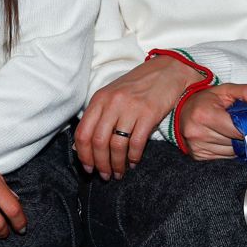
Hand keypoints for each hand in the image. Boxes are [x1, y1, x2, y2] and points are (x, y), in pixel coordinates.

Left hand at [76, 56, 206, 178]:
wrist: (166, 71)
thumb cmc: (137, 86)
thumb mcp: (111, 97)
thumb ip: (96, 118)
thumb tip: (80, 146)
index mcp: (99, 99)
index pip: (83, 132)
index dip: (84, 155)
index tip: (88, 167)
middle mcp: (112, 103)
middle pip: (98, 142)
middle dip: (100, 164)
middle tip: (104, 175)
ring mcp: (131, 108)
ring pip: (116, 145)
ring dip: (117, 164)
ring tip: (119, 173)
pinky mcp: (149, 113)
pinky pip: (137, 142)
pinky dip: (133, 157)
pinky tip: (133, 162)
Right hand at [176, 83, 246, 160]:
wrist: (182, 109)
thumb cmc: (207, 99)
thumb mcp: (227, 89)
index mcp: (204, 115)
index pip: (238, 130)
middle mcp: (198, 133)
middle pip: (236, 143)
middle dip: (242, 135)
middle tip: (238, 124)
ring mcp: (196, 147)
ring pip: (232, 152)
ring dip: (236, 143)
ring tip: (229, 130)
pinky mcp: (198, 156)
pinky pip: (224, 157)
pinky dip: (227, 149)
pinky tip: (222, 138)